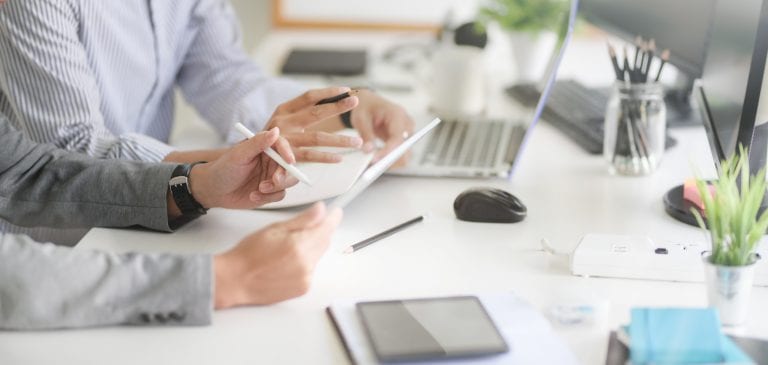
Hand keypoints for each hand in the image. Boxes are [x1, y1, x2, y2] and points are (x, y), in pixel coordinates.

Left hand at [188, 127, 297, 209]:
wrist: (214, 190)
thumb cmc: (223, 168)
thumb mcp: (239, 155)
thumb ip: (258, 143)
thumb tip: (275, 131)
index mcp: (265, 148)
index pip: (283, 146)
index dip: (288, 153)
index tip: (289, 161)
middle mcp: (271, 161)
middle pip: (290, 167)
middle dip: (284, 176)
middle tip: (274, 181)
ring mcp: (272, 177)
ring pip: (288, 182)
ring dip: (275, 188)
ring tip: (259, 190)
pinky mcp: (271, 192)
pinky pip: (279, 195)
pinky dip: (268, 197)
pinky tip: (253, 196)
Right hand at [213, 202, 342, 307]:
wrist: (236, 280)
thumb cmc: (249, 254)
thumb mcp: (275, 229)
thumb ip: (302, 220)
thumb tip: (321, 210)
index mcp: (298, 246)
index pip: (326, 228)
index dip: (333, 218)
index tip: (336, 212)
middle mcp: (305, 264)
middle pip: (324, 242)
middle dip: (320, 231)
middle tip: (305, 226)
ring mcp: (305, 278)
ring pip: (318, 256)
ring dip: (311, 248)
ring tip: (288, 247)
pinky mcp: (303, 288)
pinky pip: (311, 269)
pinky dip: (306, 262)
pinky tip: (288, 261)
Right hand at [266, 87, 363, 162]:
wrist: (244, 159)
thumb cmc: (269, 140)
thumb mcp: (284, 123)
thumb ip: (303, 116)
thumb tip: (331, 105)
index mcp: (284, 110)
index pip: (309, 96)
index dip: (328, 92)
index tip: (346, 89)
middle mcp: (283, 122)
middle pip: (316, 112)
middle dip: (337, 106)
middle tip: (356, 101)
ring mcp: (284, 139)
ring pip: (317, 137)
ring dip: (339, 140)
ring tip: (358, 142)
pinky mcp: (284, 157)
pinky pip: (309, 157)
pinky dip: (324, 158)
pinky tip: (338, 158)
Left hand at [351, 89, 413, 164]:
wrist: (369, 104)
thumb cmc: (366, 107)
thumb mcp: (361, 118)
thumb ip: (366, 134)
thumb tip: (368, 150)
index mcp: (398, 115)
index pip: (398, 137)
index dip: (388, 151)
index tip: (375, 160)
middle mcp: (406, 125)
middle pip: (405, 150)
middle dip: (390, 161)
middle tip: (372, 168)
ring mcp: (407, 135)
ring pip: (404, 157)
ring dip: (389, 163)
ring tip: (371, 167)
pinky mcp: (402, 143)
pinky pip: (399, 157)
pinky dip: (388, 162)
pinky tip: (376, 163)